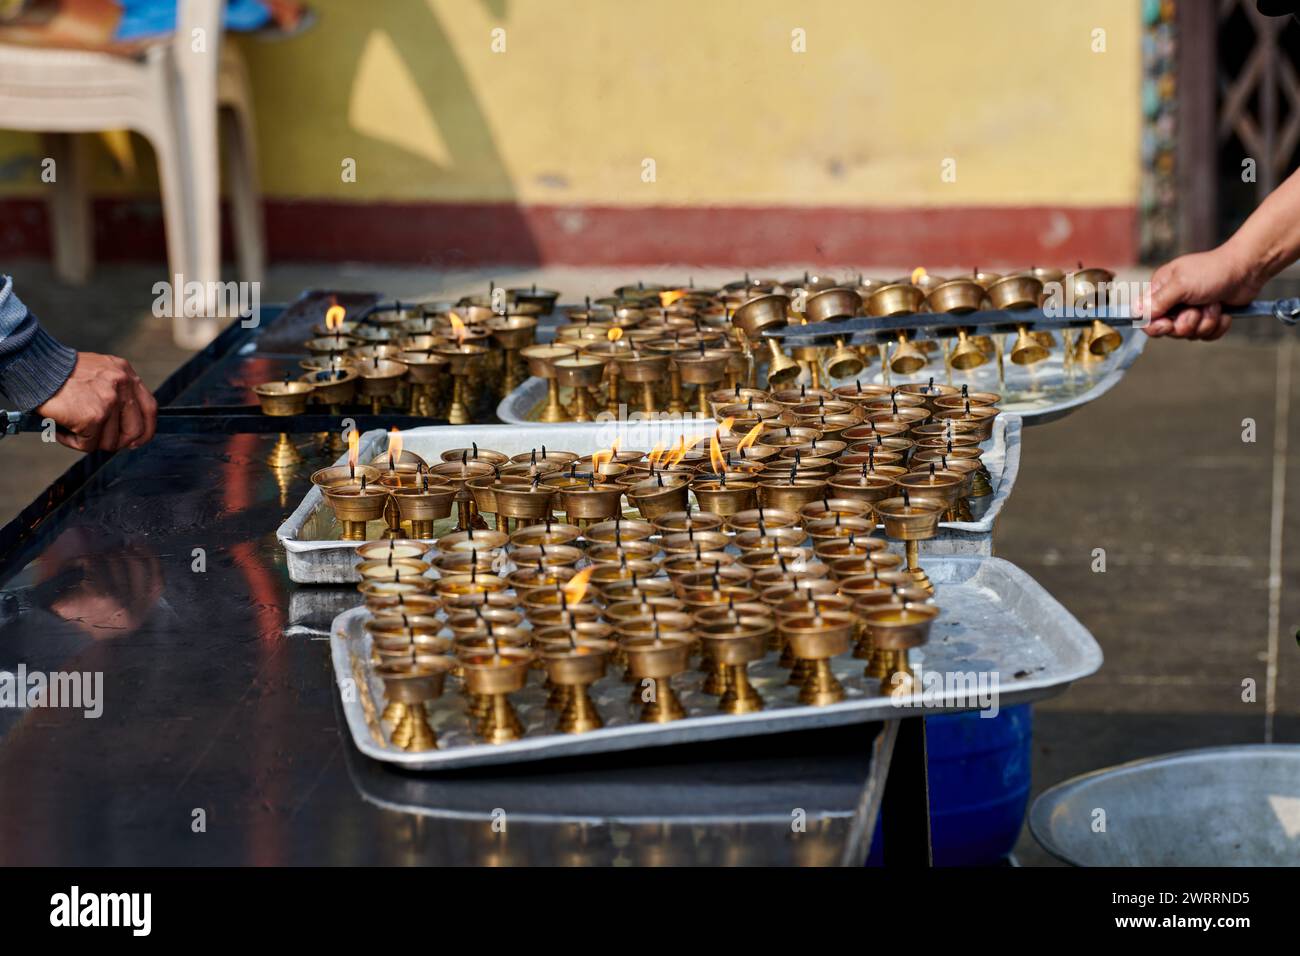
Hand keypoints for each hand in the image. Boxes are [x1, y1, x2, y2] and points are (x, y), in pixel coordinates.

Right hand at [35, 352, 157, 451]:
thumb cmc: (59, 373)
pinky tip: (61, 428)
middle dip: (118, 442)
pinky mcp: (94, 416)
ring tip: (70, 426)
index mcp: (125, 373)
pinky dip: (72, 441)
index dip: (145, 430)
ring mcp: (110, 400)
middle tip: (98, 440)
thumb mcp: (98, 372)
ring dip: (88, 440)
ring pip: (110, 441)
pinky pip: (89, 444)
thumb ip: (116, 392)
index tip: (136, 441)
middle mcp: (122, 384)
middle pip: (135, 430)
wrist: (34, 367)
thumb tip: (126, 426)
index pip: (150, 409)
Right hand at [1139, 245, 1262, 339]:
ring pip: (1189, 334)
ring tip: (1213, 305)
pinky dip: (1217, 326)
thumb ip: (1158, 301)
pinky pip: (1206, 335)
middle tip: (1196, 310)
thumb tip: (1137, 314)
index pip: (1144, 317)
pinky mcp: (1208, 319)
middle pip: (1168, 331)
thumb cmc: (1213, 270)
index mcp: (1160, 290)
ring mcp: (1191, 312)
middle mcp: (1173, 302)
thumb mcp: (1181, 284)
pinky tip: (1222, 311)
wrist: (1247, 270)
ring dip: (1205, 322)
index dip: (1154, 326)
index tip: (1168, 323)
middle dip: (1186, 323)